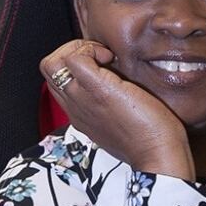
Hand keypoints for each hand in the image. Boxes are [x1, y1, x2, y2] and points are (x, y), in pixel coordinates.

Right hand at [40, 40, 194, 179]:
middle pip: (48, 69)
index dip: (74, 64)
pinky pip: (74, 58)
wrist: (157, 155)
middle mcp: (74, 106)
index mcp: (79, 113)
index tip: (101, 66)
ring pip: (51, 63)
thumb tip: (120, 83)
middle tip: (101, 57)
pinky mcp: (98, 89)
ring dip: (78, 50)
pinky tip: (111, 59)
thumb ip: (110, 105)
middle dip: (72, 51)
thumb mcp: (121, 120)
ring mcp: (82, 99)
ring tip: (104, 58)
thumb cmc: (149, 139)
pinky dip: (90, 50)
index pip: (57, 81)